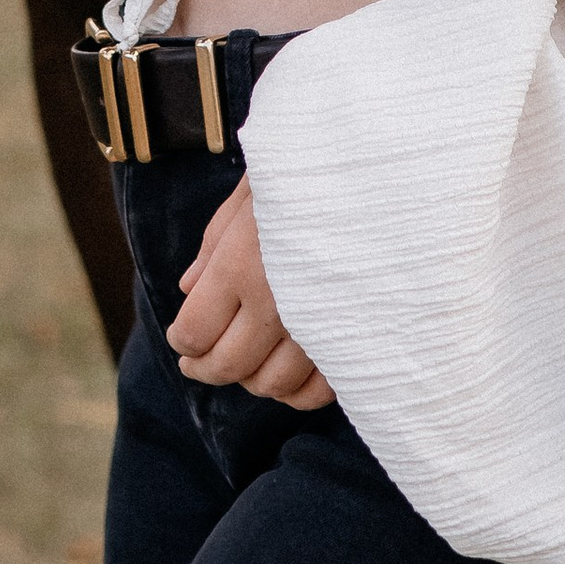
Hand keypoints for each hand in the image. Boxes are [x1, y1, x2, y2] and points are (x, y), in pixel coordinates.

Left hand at [166, 177, 333, 409]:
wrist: (382, 170)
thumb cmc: (309, 172)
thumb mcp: (251, 194)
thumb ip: (215, 243)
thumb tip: (187, 288)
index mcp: (241, 264)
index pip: (195, 331)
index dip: (183, 342)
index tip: (182, 338)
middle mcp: (276, 303)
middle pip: (228, 365)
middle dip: (205, 368)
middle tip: (198, 363)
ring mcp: (318, 326)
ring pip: (272, 385)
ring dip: (251, 380)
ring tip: (246, 362)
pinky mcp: (354, 340)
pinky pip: (318, 391)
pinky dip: (296, 393)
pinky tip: (286, 375)